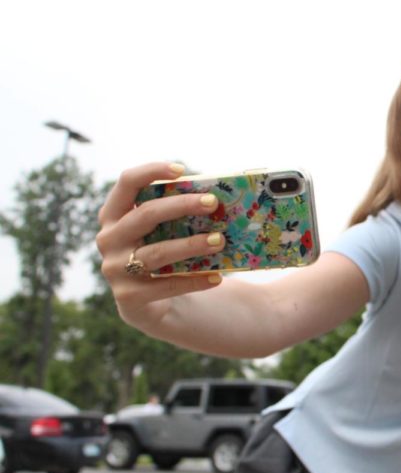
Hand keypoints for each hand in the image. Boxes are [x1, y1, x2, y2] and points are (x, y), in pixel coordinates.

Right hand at [95, 162, 225, 329]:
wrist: (150, 303)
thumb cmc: (161, 253)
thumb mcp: (163, 231)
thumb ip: (177, 215)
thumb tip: (217, 199)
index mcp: (114, 214)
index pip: (126, 183)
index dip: (151, 171)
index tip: (182, 169)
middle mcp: (109, 239)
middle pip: (145, 215)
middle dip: (182, 205)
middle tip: (212, 203)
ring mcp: (115, 269)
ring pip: (157, 252)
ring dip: (191, 245)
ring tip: (219, 240)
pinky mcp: (128, 297)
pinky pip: (166, 285)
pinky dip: (194, 280)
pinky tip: (217, 277)